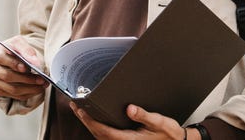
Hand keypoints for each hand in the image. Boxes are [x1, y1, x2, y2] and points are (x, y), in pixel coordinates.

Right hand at [0, 35, 47, 100]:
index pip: (1, 58)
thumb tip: (34, 62)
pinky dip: (28, 94)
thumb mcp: (20, 43)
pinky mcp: (0, 90)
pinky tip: (37, 89)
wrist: (14, 56)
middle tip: (41, 79)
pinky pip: (15, 96)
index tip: (26, 68)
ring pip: (12, 89)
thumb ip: (27, 50)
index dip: (13, 64)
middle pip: (7, 76)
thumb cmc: (15, 49)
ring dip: (30, 88)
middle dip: (26, 79)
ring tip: (42, 84)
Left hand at [70, 102, 187, 139]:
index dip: (89, 120)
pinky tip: (96, 119)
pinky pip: (107, 137)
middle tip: (75, 106)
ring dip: (90, 124)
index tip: (80, 110)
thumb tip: (129, 108)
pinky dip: (98, 128)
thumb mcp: (159, 122)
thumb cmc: (169, 135)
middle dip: (85, 120)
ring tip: (82, 110)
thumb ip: (144, 116)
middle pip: (98, 133)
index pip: (103, 130)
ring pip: (101, 136)